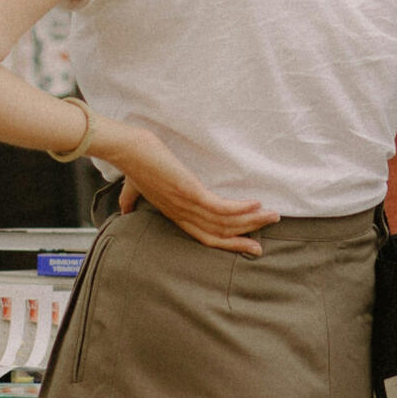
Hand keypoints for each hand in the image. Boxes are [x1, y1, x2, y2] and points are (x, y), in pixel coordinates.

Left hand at [100, 121, 278, 254]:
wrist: (127, 151)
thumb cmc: (131, 167)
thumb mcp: (134, 188)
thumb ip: (131, 200)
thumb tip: (124, 211)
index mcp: (174, 215)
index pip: (204, 236)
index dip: (225, 243)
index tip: (244, 244)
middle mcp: (182, 214)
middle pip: (217, 235)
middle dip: (241, 240)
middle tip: (262, 246)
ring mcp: (186, 205)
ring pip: (224, 222)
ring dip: (251, 220)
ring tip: (272, 216)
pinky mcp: (190, 192)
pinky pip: (219, 206)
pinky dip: (240, 208)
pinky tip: (257, 204)